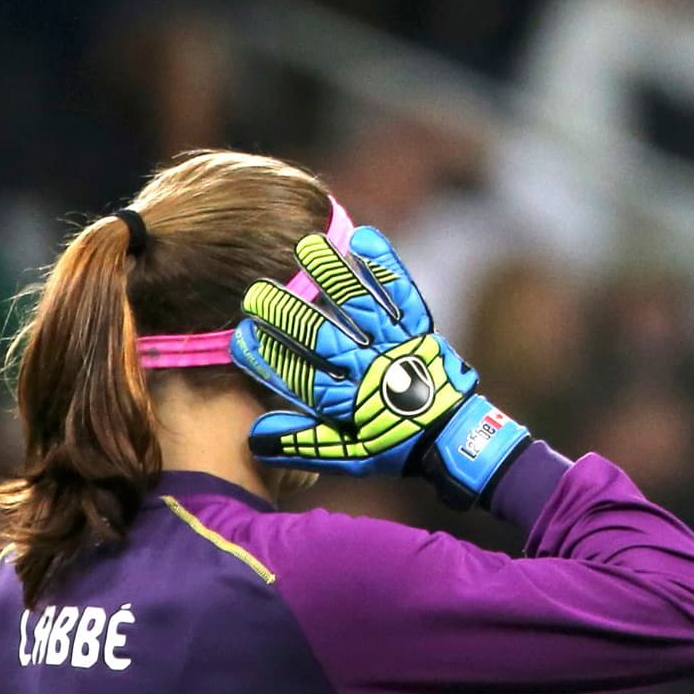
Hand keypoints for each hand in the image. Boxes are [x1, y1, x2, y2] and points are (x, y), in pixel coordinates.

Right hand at [230, 226, 530, 508]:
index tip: (240, 337)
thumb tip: (253, 437)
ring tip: (306, 246)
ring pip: (359, 306)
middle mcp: (369, 368)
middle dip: (287, 314)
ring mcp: (396, 344)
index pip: (299, 377)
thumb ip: (303, 445)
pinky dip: (384, 265)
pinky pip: (401, 293)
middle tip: (254, 293)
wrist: (452, 436)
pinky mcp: (418, 328)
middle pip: (322, 336)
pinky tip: (364, 237)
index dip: (268, 358)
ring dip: (333, 275)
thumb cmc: (392, 444)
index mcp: (348, 403)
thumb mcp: (348, 456)